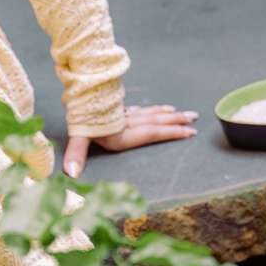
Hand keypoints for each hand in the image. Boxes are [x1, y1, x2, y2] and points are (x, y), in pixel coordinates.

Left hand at [63, 104, 197, 176]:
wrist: (76, 92)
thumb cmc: (78, 118)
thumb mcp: (77, 137)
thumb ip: (76, 154)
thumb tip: (71, 173)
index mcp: (122, 134)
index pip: (152, 133)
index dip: (171, 133)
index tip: (189, 132)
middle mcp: (126, 123)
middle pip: (156, 121)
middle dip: (176, 121)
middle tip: (194, 118)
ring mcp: (122, 114)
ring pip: (150, 113)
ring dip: (167, 114)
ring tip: (181, 112)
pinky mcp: (116, 108)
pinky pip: (137, 110)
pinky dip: (149, 110)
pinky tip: (151, 109)